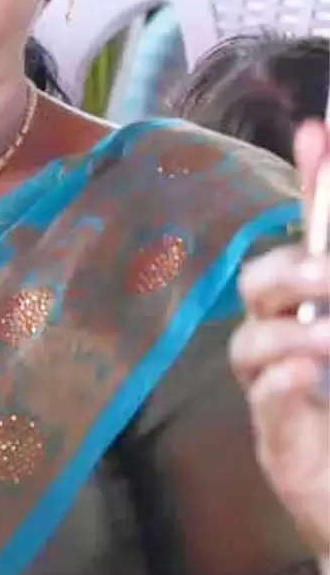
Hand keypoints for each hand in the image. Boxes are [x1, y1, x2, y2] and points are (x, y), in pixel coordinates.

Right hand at [230, 122, 329, 555]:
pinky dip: (288, 382)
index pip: (311, 237)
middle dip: (289, 269)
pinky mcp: (277, 441)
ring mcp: (279, 390)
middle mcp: (295, 341)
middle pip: (258, 280)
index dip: (315, 183)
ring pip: (252, 339)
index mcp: (326, 313)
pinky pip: (267, 397)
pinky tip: (311, 380)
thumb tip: (329, 191)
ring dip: (293, 330)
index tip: (320, 132)